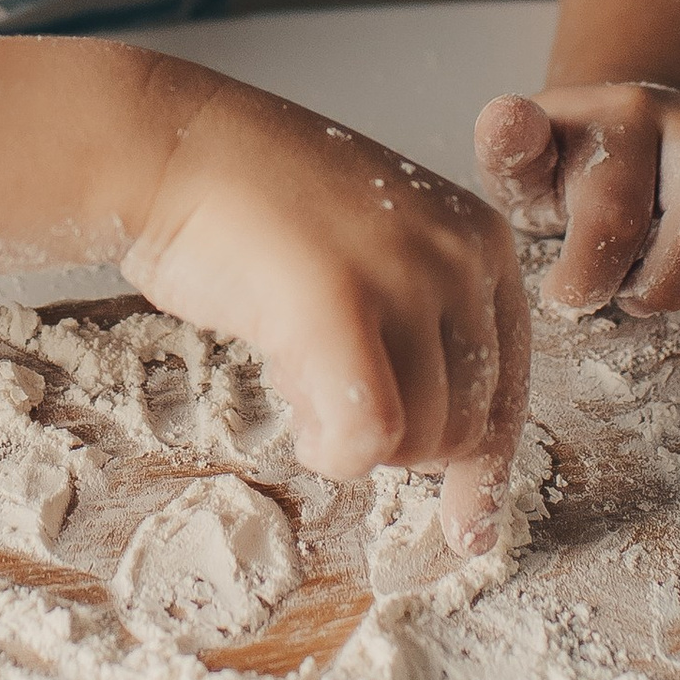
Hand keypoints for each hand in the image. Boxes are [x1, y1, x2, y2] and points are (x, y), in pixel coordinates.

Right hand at [120, 77, 528, 543]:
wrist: (169, 152)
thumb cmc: (251, 213)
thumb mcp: (371, 259)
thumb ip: (419, 338)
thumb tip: (452, 462)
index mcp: (479, 241)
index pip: (509, 384)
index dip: (486, 467)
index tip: (468, 528)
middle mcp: (459, 255)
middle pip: (468, 424)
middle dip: (401, 448)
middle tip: (326, 397)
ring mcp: (403, 276)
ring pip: (423, 439)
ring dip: (355, 444)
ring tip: (299, 376)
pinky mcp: (341, 304)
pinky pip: (370, 435)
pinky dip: (335, 452)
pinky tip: (302, 424)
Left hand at [474, 84, 679, 316]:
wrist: (613, 126)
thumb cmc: (563, 168)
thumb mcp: (519, 167)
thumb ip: (509, 151)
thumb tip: (507, 118)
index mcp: (610, 122)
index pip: (614, 209)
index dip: (591, 274)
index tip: (567, 295)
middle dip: (670, 281)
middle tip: (629, 296)